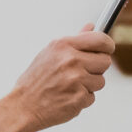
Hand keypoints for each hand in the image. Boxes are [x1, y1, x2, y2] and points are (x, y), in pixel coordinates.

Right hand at [0, 29, 115, 131]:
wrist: (23, 106)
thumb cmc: (36, 79)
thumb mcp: (50, 53)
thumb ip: (74, 40)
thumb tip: (91, 26)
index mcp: (63, 45)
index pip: (100, 39)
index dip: (108, 45)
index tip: (107, 50)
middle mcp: (71, 60)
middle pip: (105, 61)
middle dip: (97, 68)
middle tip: (83, 73)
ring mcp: (76, 80)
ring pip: (100, 81)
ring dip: (89, 85)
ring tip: (70, 86)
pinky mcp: (79, 98)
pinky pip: (92, 97)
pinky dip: (81, 99)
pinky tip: (66, 97)